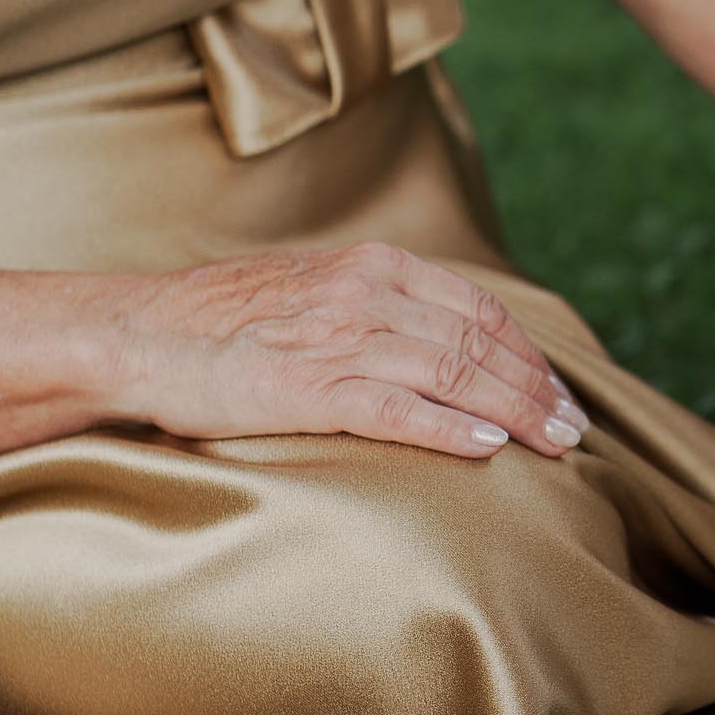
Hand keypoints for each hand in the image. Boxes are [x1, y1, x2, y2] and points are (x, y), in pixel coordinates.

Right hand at [108, 242, 590, 459]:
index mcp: (375, 267)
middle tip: (574, 429)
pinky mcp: (309, 387)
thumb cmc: (225, 322)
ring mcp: (340, 339)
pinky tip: (487, 447)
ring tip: (553, 444)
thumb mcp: (317, 289)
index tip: (557, 390)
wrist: (139, 332)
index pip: (479, 309)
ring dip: (514, 411)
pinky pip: (397, 409)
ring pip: (453, 374)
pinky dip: (449, 428)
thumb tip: (441, 342)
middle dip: (536, 388)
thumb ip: (378, 306)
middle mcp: (367, 294)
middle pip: (479, 343)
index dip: (528, 353)